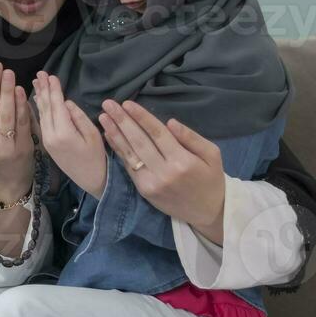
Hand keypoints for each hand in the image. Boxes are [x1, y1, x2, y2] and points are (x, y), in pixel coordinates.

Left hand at [32, 73, 106, 197]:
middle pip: (46, 108)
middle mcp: (51, 136)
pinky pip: (41, 122)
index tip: (51, 75)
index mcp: (64, 133)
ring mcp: (47, 141)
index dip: (54, 89)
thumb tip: (66, 102)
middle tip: (40, 73)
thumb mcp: (93, 135)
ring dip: (39, 97)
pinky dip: (39, 109)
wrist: (91, 180)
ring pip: (41, 114)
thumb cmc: (97, 157)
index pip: (57, 105)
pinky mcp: (47, 144)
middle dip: (43, 89)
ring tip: (36, 82)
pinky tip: (37, 100)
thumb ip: (78, 117)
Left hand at [99, 99, 225, 243]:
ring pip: (130, 154)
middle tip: (108, 104)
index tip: (127, 103)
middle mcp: (164, 172)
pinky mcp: (144, 190)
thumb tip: (170, 122)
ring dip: (115, 134)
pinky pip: (128, 167)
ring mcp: (151, 183)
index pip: (157, 134)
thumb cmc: (211, 179)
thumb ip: (192, 137)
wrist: (208, 213)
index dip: (141, 117)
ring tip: (103, 117)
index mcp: (183, 161)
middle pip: (139, 141)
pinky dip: (118, 150)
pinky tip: (109, 136)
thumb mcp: (212, 155)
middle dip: (122, 121)